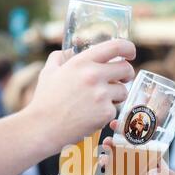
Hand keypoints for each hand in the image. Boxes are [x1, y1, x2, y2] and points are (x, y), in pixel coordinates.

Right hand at [26, 39, 135, 153]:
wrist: (43, 127)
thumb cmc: (44, 101)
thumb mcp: (49, 72)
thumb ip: (60, 58)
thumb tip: (70, 51)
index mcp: (82, 62)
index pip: (116, 46)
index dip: (128, 48)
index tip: (131, 53)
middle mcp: (94, 75)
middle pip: (126, 69)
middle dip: (127, 74)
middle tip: (122, 79)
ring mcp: (101, 95)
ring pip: (123, 91)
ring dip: (117, 95)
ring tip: (102, 101)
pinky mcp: (105, 113)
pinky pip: (115, 109)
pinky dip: (107, 112)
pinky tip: (93, 115)